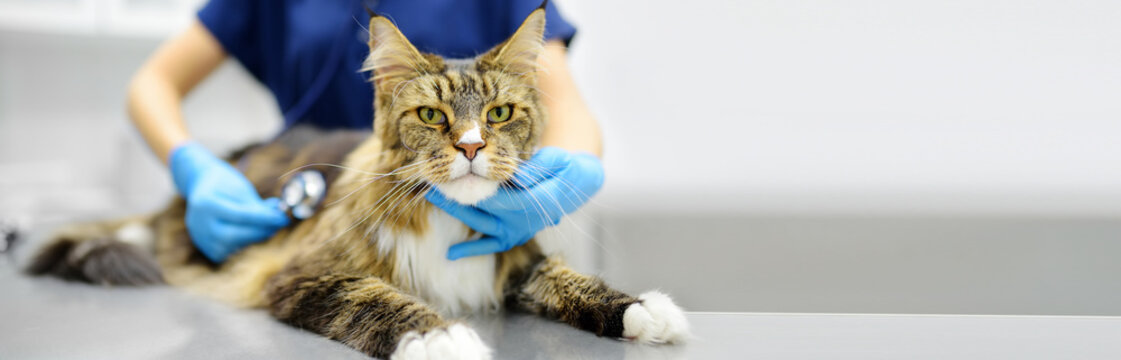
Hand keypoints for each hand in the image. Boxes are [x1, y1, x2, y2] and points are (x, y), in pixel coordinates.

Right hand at [170, 142, 288, 262]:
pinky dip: (242, 245)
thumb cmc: (226, 184)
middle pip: (233, 235)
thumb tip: (279, 216)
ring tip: (266, 227)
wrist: (202, 184)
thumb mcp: (241, 189)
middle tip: (279, 225)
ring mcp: (199, 236)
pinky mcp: (204, 246)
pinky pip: (228, 252)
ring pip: (231, 247)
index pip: (241, 215)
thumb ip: (258, 205)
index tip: (284, 219)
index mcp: (206, 203)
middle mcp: (198, 223)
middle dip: (261, 232)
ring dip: (254, 239)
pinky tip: (250, 234)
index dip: (266, 219)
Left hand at [426, 147, 604, 259]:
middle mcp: (525, 221)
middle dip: (456, 197)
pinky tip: (450, 254)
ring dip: (457, 212)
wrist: (575, 187)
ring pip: (482, 224)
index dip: (475, 187)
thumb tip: (516, 176)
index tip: (453, 175)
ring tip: (433, 198)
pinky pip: (490, 245)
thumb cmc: (564, 168)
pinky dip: (471, 250)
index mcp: (536, 202)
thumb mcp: (558, 160)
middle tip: (432, 185)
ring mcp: (519, 231)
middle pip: (485, 209)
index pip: (500, 197)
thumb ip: (538, 168)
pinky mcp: (514, 236)